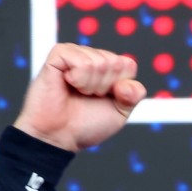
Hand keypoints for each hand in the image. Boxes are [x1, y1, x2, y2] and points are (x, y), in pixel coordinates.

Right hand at [13, 43, 145, 152]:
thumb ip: (134, 96)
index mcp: (107, 68)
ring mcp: (74, 54)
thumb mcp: (119, 113)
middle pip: (115, 63)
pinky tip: (67, 83)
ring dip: (90, 86)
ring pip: (100, 62)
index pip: (128, 65)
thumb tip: (126, 83)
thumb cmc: (84, 125)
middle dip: (105, 87)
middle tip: (87, 97)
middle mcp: (91, 57)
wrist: (58, 136)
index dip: (121, 88)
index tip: (104, 99)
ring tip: (76, 92)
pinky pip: (83, 62)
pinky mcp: (58, 55)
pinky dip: (79, 79)